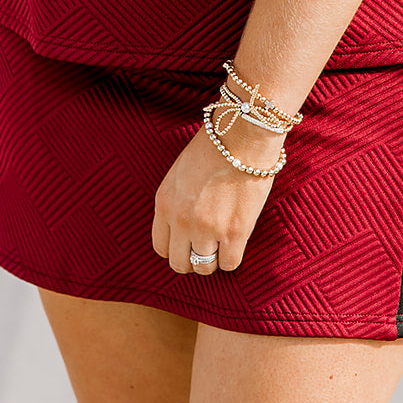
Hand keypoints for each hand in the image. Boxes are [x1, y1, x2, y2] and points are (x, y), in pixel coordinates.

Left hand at [151, 119, 282, 275]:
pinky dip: (232, 257)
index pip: (161, 247)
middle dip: (193, 259)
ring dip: (214, 259)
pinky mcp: (235, 231)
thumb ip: (176, 203)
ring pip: (204, 267)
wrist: (241, 134)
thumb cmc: (213, 147)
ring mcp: (208, 228)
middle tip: (207, 248)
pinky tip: (237, 240)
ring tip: (223, 244)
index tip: (188, 244)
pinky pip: (230, 263)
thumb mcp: (179, 174)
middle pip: (180, 263)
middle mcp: (181, 220)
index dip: (177, 249)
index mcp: (164, 203)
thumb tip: (182, 229)